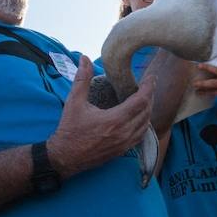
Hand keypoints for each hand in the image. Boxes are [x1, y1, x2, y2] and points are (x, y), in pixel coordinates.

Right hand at [47, 55, 154, 179]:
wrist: (65, 157)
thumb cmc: (70, 129)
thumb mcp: (74, 102)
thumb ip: (82, 79)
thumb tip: (84, 58)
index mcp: (115, 119)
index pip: (141, 101)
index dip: (149, 87)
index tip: (151, 77)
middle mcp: (123, 132)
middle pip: (147, 111)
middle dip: (150, 96)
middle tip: (148, 84)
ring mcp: (124, 144)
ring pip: (146, 124)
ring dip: (148, 110)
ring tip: (145, 98)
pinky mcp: (122, 151)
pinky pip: (140, 135)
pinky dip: (144, 124)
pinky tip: (140, 117)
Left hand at [192, 64, 216, 119]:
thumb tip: (205, 66)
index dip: (212, 64)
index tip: (201, 62)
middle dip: (208, 68)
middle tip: (198, 66)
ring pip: (215, 82)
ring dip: (204, 83)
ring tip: (195, 84)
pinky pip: (214, 92)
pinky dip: (206, 92)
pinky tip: (199, 92)